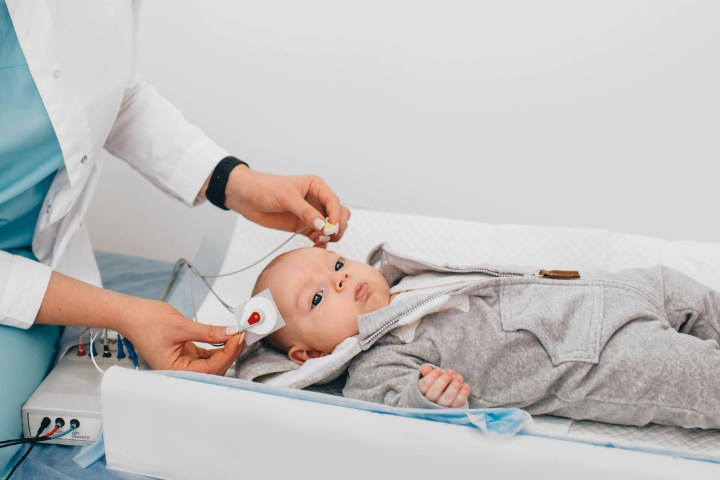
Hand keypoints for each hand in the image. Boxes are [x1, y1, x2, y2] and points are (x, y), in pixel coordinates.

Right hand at [119, 299, 243, 374]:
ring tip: (237, 334)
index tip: (239, 337)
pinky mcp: (185, 354)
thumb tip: (232, 333)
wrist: (131, 313)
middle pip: (213, 369)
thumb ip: (209, 332)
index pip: (209, 368)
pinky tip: (227, 335)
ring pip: (212, 362)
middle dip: (230, 353)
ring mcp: (182, 363)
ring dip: (226, 350)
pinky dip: (218, 346)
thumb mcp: (182, 326)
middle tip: (242, 335)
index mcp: (173, 371)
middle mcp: (178, 372)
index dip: (227, 353)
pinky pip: (206, 354)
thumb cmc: (147, 321)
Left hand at [222, 166, 350, 245]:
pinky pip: (320, 237)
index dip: (335, 215)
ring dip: (330, 235)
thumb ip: (305, 211)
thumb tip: (322, 225)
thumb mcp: (286, 197)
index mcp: (317, 187)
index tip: (330, 227)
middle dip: (336, 226)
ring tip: (318, 240)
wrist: (247, 198)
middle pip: (340, 215)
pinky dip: (322, 243)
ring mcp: (312, 215)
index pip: (334, 202)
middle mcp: (317, 200)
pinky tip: (315, 246)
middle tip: (325, 235)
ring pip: (333, 227)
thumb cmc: (265, 188)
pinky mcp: (305, 227)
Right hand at [418, 364, 470, 407]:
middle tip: (450, 371)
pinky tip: (465, 385)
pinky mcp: (453, 410)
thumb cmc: (434, 383)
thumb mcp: (428, 377)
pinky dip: (463, 394)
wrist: (443, 396)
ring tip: (459, 377)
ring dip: (454, 387)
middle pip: (434, 393)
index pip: (424, 386)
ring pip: (447, 399)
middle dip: (443, 381)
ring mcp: (441, 408)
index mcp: (421, 393)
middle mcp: (430, 402)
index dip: (431, 377)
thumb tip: (425, 368)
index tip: (439, 370)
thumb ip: (426, 372)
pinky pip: (458, 403)